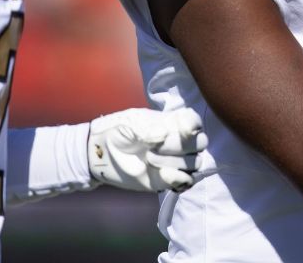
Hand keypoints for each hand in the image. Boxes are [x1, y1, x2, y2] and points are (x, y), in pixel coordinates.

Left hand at [88, 108, 206, 192]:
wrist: (102, 154)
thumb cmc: (117, 131)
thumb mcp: (131, 124)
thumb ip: (149, 129)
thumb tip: (164, 135)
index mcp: (172, 122)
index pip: (194, 121)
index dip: (193, 126)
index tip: (183, 130)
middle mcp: (178, 141)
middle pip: (200, 143)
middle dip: (180, 146)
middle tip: (154, 148)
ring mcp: (176, 161)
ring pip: (195, 163)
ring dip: (174, 162)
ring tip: (149, 159)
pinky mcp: (170, 180)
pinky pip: (187, 181)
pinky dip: (178, 179)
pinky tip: (161, 175)